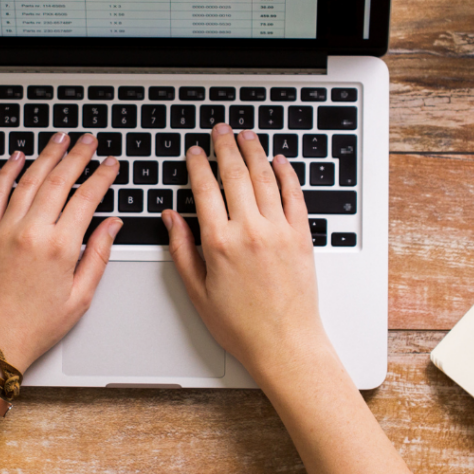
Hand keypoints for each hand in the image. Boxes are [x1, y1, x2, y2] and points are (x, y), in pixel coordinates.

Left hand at [0, 133, 121, 372]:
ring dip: (46, 156)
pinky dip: (7, 172)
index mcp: (59, 248)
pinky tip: (17, 158)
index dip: (101, 177)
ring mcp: (5, 231)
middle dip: (77, 156)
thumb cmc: (34, 327)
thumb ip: (97, 256)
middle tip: (89, 141)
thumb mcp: (79, 298)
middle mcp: (31, 232)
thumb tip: (111, 226)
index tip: (110, 165)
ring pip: (29, 181)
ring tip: (60, 139)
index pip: (86, 199)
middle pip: (59, 181)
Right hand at [163, 123, 331, 384]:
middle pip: (236, 174)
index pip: (205, 189)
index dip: (198, 165)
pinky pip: (294, 196)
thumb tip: (171, 218)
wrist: (284, 344)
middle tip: (221, 130)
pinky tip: (279, 161)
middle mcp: (250, 230)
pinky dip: (287, 175)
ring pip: (265, 178)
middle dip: (225, 146)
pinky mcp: (302, 237)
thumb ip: (182, 249)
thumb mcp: (197, 291)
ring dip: (254, 151)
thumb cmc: (240, 325)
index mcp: (219, 242)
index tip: (195, 152)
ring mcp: (279, 231)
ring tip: (246, 135)